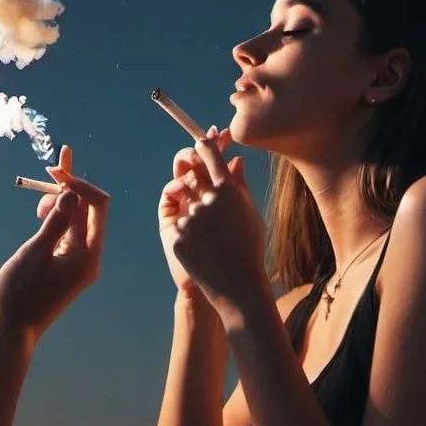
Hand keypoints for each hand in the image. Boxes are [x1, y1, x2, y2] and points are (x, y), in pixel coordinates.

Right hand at [0, 144, 108, 340]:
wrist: (10, 329)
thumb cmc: (20, 292)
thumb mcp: (36, 251)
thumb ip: (56, 221)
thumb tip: (72, 193)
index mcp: (88, 255)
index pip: (98, 207)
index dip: (79, 184)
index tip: (55, 172)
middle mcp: (88, 258)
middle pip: (88, 211)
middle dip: (70, 190)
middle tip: (49, 170)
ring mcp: (77, 262)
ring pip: (76, 221)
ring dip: (61, 204)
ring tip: (40, 200)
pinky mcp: (64, 265)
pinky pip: (66, 235)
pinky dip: (56, 220)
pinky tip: (41, 212)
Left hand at [169, 129, 267, 320]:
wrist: (237, 285)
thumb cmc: (249, 246)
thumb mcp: (249, 212)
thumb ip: (238, 183)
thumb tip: (236, 159)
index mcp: (228, 191)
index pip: (210, 154)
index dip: (205, 144)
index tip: (203, 141)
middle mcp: (207, 200)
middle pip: (191, 172)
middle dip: (194, 173)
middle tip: (201, 182)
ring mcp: (189, 218)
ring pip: (183, 198)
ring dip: (193, 206)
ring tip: (212, 230)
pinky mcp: (176, 235)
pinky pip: (176, 220)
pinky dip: (187, 227)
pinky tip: (205, 244)